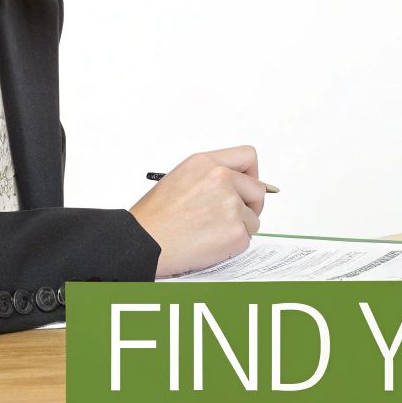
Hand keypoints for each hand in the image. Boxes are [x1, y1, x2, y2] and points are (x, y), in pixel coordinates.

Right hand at [130, 145, 267, 277]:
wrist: (143, 243)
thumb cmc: (154, 218)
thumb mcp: (180, 179)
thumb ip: (211, 177)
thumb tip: (238, 186)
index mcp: (206, 163)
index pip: (247, 157)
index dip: (251, 174)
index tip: (246, 186)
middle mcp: (221, 179)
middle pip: (258, 190)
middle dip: (250, 205)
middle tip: (233, 217)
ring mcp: (231, 205)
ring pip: (253, 218)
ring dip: (238, 227)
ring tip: (209, 232)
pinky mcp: (235, 231)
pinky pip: (246, 239)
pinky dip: (232, 245)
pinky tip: (209, 243)